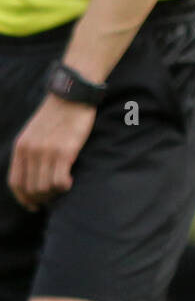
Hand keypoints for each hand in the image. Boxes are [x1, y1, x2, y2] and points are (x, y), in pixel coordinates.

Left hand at [7, 95, 96, 211]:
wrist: (72, 96)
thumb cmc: (57, 114)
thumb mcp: (34, 133)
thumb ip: (30, 152)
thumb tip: (33, 176)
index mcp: (20, 147)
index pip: (16, 183)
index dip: (23, 199)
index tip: (33, 205)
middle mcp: (30, 151)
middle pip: (31, 189)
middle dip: (42, 198)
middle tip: (53, 196)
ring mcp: (46, 152)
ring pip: (45, 188)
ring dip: (54, 193)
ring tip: (63, 186)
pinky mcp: (64, 151)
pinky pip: (60, 181)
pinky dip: (64, 186)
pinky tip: (69, 180)